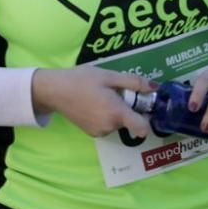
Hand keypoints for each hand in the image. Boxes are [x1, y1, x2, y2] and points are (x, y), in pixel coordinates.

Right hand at [32, 67, 155, 137]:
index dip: (147, 119)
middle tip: (113, 93)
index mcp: (117, 112)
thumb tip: (155, 87)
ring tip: (100, 97)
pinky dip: (104, 117)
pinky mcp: (90, 133)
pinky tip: (92, 104)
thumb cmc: (80, 80)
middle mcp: (110, 126)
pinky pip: (106, 126)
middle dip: (127, 109)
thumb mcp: (107, 75)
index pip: (143, 128)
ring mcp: (100, 132)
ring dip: (115, 113)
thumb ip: (133, 82)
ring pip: (117, 124)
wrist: (53, 90)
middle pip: (129, 122)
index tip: (142, 107)